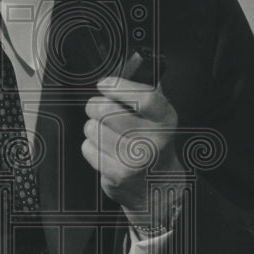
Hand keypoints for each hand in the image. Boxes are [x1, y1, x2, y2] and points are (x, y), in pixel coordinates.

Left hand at [82, 75, 182, 213]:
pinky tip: (104, 149)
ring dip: (93, 127)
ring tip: (105, 132)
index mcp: (165, 120)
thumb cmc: (154, 145)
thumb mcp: (160, 118)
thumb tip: (132, 65)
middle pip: (107, 111)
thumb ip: (147, 94)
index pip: (145, 97)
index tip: (105, 84)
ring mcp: (134, 160)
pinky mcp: (117, 175)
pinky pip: (88, 148)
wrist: (159, 187)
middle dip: (95, 105)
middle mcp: (152, 141)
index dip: (120, 86)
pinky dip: (90, 145)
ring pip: (93, 128)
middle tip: (97, 107)